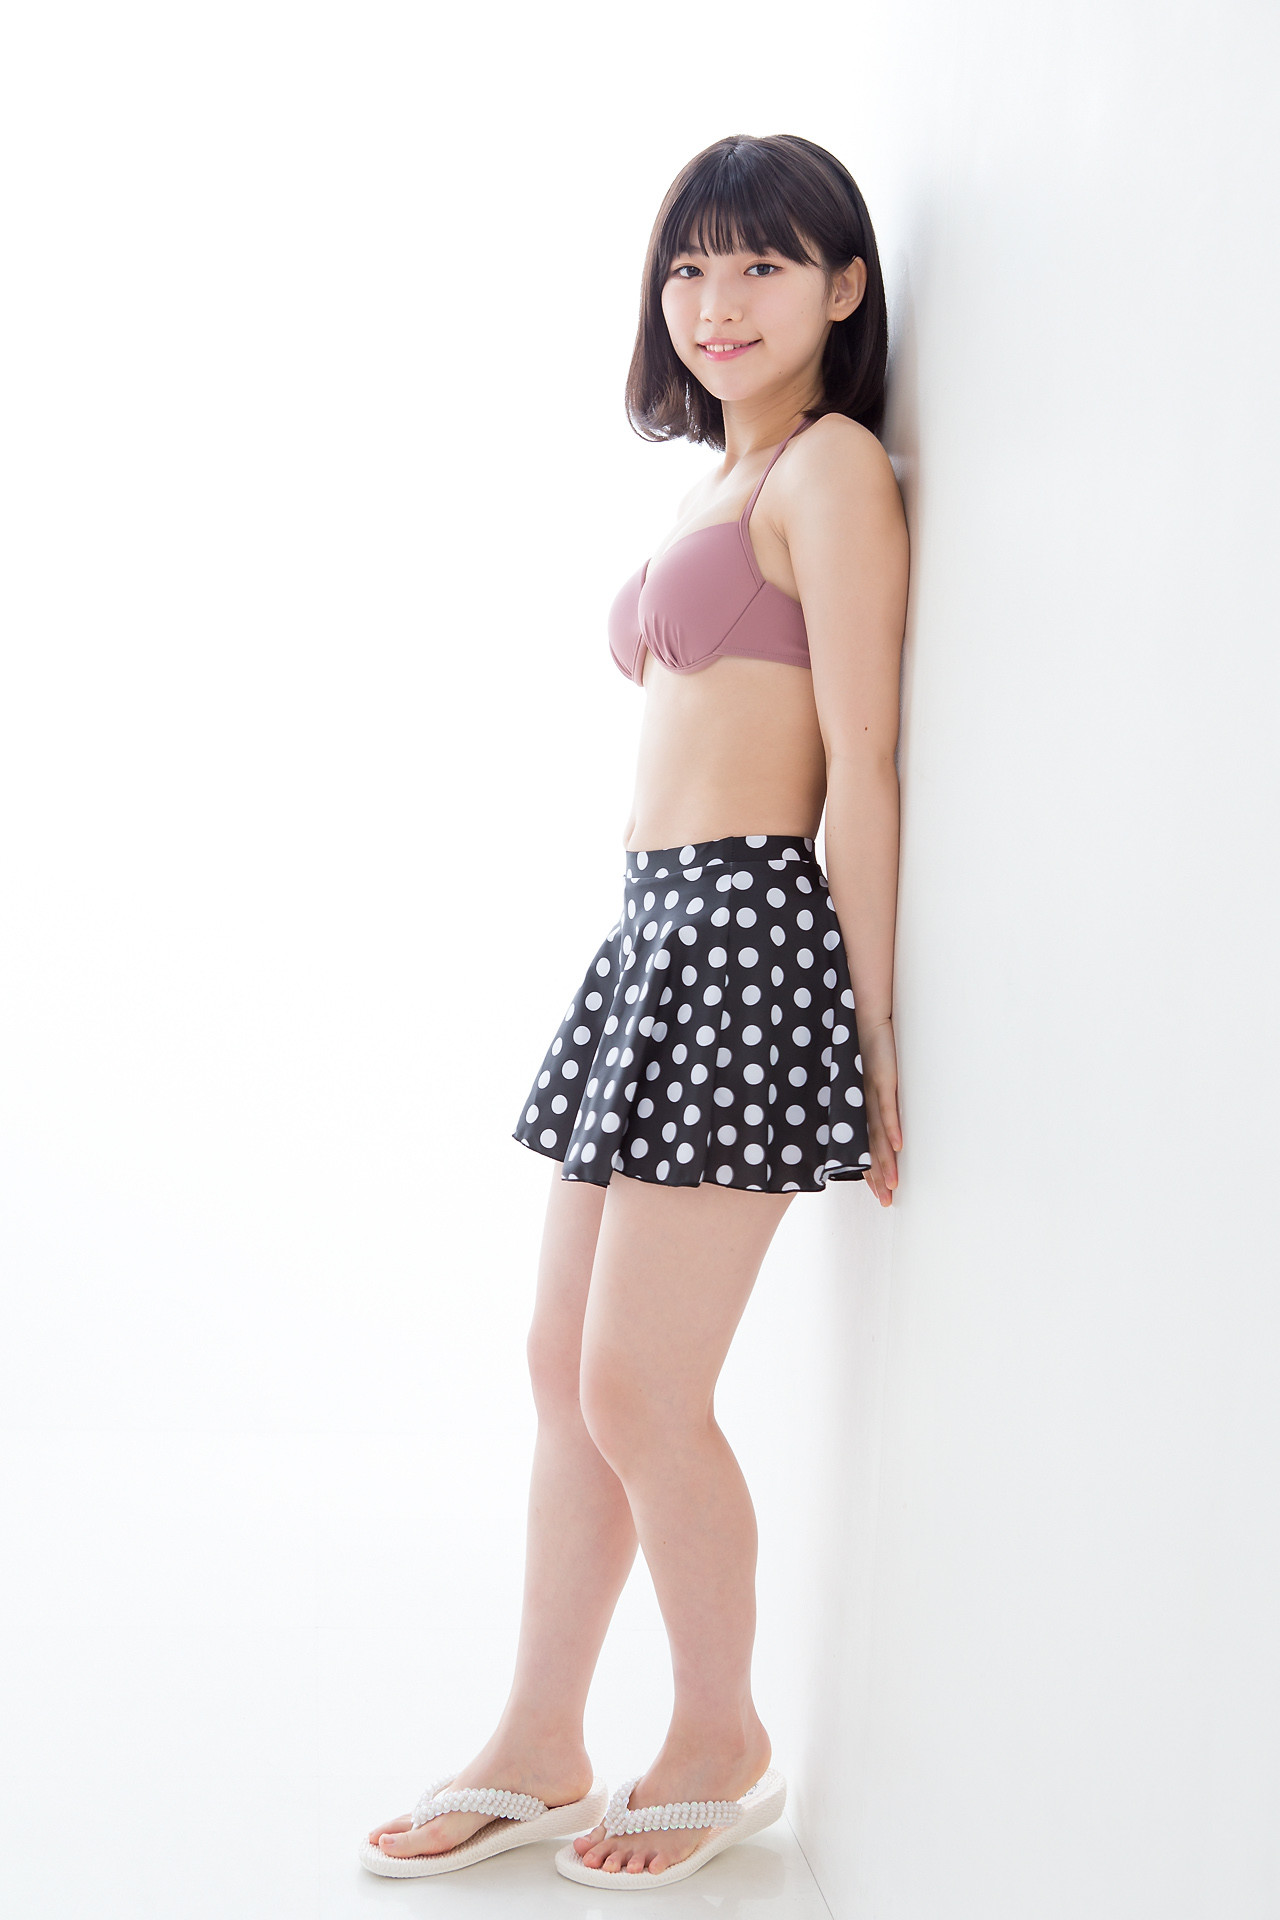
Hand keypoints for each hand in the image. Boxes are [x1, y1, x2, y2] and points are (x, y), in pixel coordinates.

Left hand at [857, 1017, 901, 1206]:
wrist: (860, 1016)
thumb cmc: (859, 1046)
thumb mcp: (861, 1079)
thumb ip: (866, 1101)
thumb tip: (879, 1122)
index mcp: (854, 1108)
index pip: (862, 1147)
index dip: (868, 1172)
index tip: (877, 1194)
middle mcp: (859, 1106)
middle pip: (869, 1148)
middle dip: (877, 1176)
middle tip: (886, 1202)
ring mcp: (869, 1094)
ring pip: (877, 1134)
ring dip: (886, 1160)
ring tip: (893, 1185)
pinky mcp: (881, 1078)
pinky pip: (886, 1106)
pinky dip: (892, 1127)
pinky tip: (899, 1146)